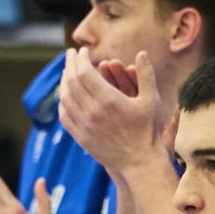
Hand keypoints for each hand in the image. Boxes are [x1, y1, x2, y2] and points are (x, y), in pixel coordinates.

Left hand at [59, 47, 173, 171]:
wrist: (139, 163)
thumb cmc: (148, 131)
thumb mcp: (151, 101)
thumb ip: (146, 75)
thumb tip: (142, 53)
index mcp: (109, 100)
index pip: (84, 72)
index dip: (81, 59)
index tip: (82, 51)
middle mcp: (92, 112)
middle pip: (72, 82)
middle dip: (70, 65)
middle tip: (70, 54)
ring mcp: (84, 126)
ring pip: (65, 98)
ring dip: (64, 81)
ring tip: (68, 72)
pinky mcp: (81, 137)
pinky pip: (64, 115)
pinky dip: (63, 101)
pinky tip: (66, 95)